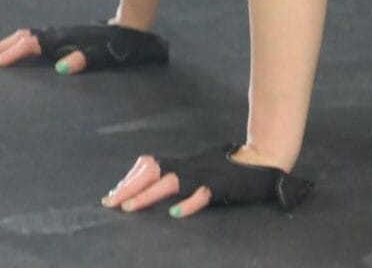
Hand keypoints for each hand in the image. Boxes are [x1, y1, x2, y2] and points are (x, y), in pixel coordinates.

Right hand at [0, 24, 167, 75]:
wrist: (130, 27)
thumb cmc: (116, 46)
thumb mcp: (102, 57)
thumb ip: (82, 61)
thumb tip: (60, 68)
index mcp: (61, 39)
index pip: (29, 46)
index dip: (11, 55)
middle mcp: (56, 33)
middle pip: (21, 37)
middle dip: (0, 47)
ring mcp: (59, 33)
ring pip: (26, 36)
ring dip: (7, 44)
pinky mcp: (63, 35)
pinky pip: (34, 38)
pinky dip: (20, 43)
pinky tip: (18, 50)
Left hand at [101, 143, 313, 217]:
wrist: (261, 159)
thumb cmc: (229, 164)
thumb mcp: (200, 165)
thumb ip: (180, 172)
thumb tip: (155, 178)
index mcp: (183, 162)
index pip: (150, 166)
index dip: (130, 179)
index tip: (113, 193)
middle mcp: (190, 166)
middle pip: (153, 173)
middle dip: (129, 188)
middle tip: (109, 202)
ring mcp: (204, 176)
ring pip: (171, 183)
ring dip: (148, 195)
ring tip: (130, 208)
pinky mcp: (220, 186)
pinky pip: (203, 195)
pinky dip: (188, 204)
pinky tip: (175, 213)